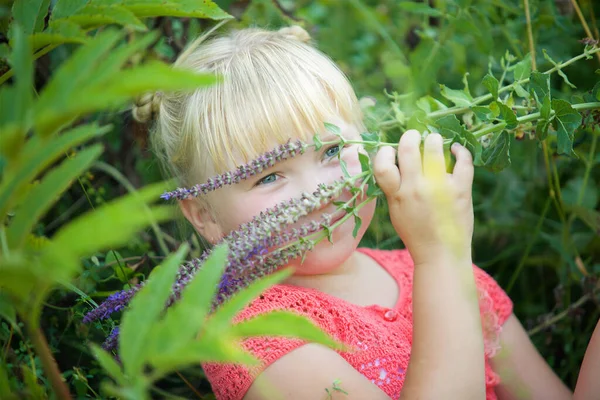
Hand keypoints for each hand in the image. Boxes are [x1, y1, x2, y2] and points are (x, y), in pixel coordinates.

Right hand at [373, 130, 473, 264]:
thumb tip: (396, 162)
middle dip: (410, 136)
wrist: (441, 254)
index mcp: (397, 195)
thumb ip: (395, 189)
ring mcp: (440, 188)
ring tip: (435, 140)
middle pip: (408, 149)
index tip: (390, 150)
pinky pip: (463, 161)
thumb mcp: (396, 212)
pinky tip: (456, 150)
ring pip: (434, 149)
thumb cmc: (416, 233)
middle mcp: (416, 189)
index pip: (382, 164)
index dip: (384, 152)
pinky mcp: (461, 190)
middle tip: (415, 136)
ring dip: (434, 140)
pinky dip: (460, 151)